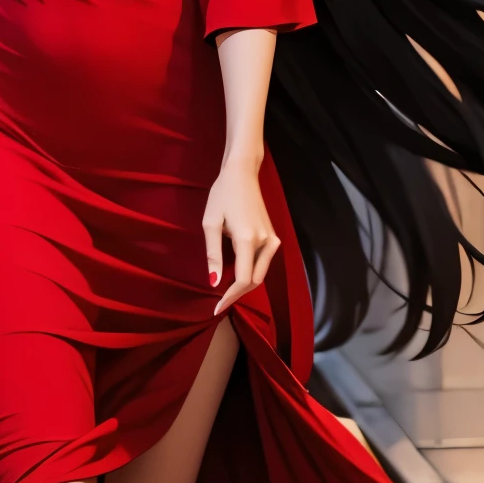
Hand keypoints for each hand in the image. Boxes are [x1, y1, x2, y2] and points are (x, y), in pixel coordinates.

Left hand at [202, 154, 279, 315]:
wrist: (242, 174)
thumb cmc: (222, 195)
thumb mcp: (210, 223)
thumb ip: (213, 254)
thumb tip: (213, 282)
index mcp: (248, 239)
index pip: (243, 279)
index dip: (230, 296)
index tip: (216, 308)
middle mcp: (264, 242)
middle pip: (255, 280)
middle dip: (237, 294)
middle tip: (219, 303)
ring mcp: (272, 239)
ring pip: (261, 273)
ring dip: (245, 285)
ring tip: (226, 292)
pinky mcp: (273, 236)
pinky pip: (264, 262)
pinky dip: (252, 272)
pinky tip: (237, 274)